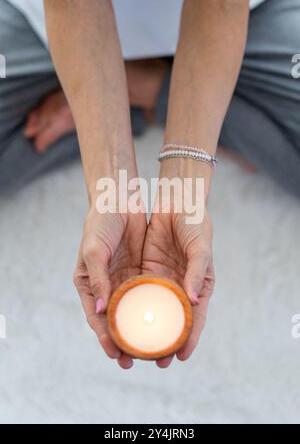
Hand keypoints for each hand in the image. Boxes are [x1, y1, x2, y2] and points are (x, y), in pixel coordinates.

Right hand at [73, 207, 146, 368]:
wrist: (120, 198)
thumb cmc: (100, 222)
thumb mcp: (95, 250)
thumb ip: (98, 279)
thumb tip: (102, 311)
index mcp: (90, 285)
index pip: (97, 318)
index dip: (105, 338)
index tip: (115, 357)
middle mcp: (108, 286)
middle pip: (118, 320)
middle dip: (127, 342)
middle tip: (137, 362)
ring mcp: (127, 279)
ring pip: (137, 310)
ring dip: (145, 329)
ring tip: (156, 349)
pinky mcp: (143, 270)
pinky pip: (152, 293)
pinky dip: (158, 308)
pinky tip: (168, 321)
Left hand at [142, 207, 214, 367]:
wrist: (176, 200)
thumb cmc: (195, 222)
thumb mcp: (200, 246)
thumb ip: (197, 271)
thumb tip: (194, 301)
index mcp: (199, 286)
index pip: (194, 318)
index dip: (189, 339)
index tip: (179, 358)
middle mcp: (180, 286)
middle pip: (171, 320)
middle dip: (163, 342)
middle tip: (154, 362)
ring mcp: (162, 279)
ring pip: (152, 309)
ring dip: (143, 328)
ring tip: (134, 349)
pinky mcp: (146, 269)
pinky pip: (137, 291)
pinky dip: (131, 306)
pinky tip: (121, 320)